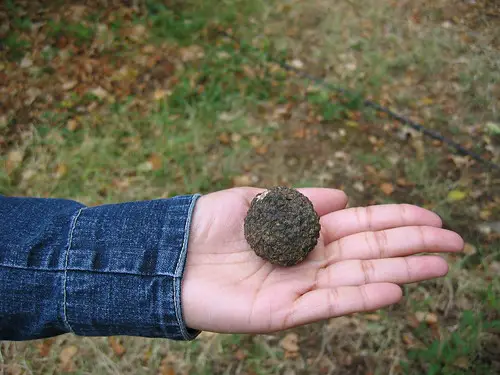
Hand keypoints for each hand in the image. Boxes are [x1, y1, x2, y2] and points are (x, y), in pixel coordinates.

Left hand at [181, 187, 463, 332]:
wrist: (165, 254)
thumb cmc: (206, 224)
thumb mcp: (256, 200)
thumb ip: (298, 201)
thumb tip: (343, 196)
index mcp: (303, 232)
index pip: (362, 226)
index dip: (397, 221)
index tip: (432, 218)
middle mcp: (308, 260)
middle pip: (370, 252)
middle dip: (413, 246)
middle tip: (457, 242)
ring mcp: (298, 287)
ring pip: (359, 278)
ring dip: (401, 272)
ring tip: (440, 265)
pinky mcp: (281, 313)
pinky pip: (328, 304)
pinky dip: (361, 298)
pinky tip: (394, 290)